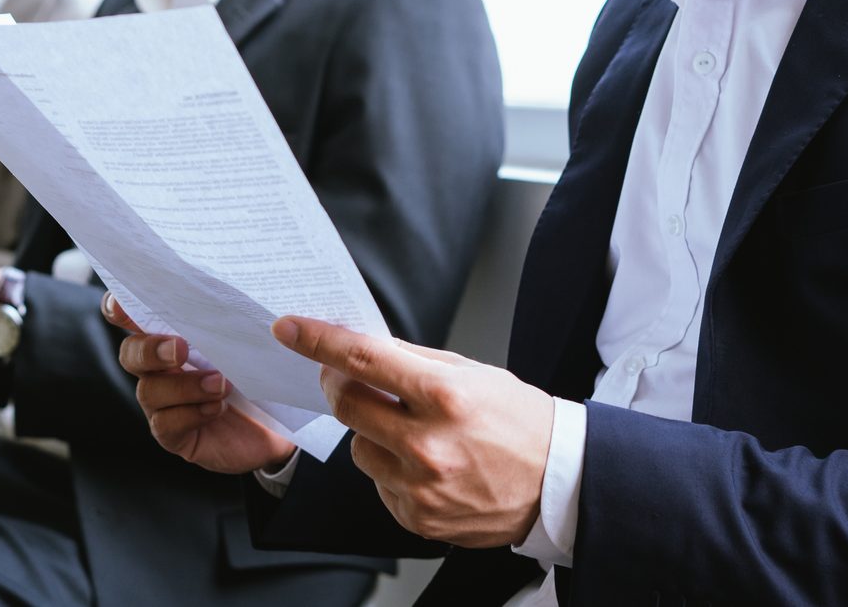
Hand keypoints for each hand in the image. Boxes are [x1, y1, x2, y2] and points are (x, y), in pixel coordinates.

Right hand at [107, 293, 297, 474]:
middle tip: (180, 349)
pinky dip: (190, 414)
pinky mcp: (176, 435)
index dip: (120, 308)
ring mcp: (166, 404)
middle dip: (149, 349)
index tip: (121, 307)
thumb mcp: (266, 347)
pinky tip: (218, 408)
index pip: (137, 317)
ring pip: (149, 391)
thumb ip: (268, 329)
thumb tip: (279, 322)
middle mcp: (164, 368)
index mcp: (179, 335)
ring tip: (222, 385)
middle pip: (131, 353)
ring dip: (184, 386)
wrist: (281, 433)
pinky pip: (164, 424)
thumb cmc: (267, 377)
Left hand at [273, 315, 553, 548]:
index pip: (363, 359)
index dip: (318, 341)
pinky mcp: (418, 518)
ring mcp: (420, 487)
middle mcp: (428, 444)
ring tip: (409, 431)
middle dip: (337, 385)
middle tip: (344, 375)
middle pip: (346, 406)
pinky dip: (391, 469)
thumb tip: (361, 348)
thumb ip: (415, 362)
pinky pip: (379, 484)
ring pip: (359, 448)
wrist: (558, 483)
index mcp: (444, 396)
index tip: (289, 328)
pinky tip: (425, 464)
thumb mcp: (473, 374)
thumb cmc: (520, 422)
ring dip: (371, 432)